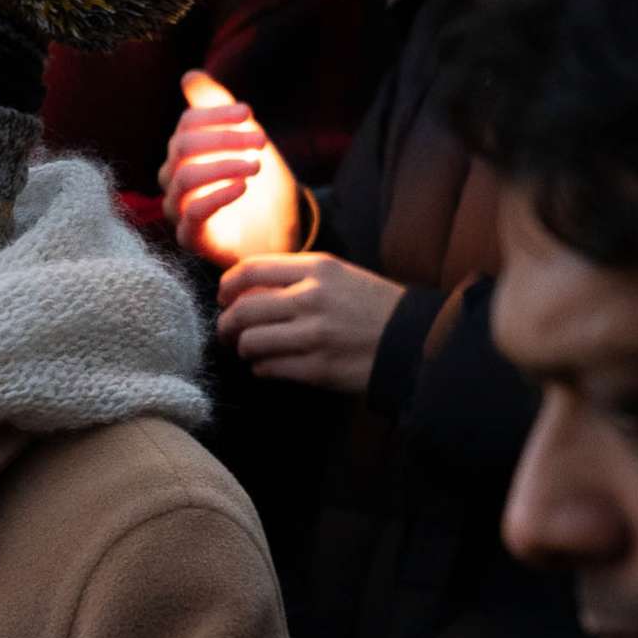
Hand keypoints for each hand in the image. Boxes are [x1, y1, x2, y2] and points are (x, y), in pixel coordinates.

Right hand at [160, 71, 302, 266]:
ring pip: (186, 179)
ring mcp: (179, 210)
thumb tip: (189, 75)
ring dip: (224, 165)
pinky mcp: (191, 238)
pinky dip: (218, 196)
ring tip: (256, 165)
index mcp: (183, 153)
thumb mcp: (244, 141)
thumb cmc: (257, 184)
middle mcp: (173, 179)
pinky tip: (243, 187)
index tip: (248, 113)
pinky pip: (194, 214)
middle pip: (182, 148)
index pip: (187, 124)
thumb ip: (216, 108)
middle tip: (261, 140)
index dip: (216, 115)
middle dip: (223, 138)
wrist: (277, 232)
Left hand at [216, 254, 406, 393]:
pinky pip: (268, 368)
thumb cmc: (372, 307)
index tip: (224, 297)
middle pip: (242, 309)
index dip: (227, 286)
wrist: (413, 340)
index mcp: (317, 269)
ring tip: (250, 349)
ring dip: (243, 348)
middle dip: (226, 324)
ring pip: (250, 342)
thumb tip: (245, 290)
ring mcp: (314, 335)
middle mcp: (312, 299)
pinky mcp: (318, 368)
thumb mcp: (338, 276)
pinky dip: (261, 368)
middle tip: (227, 331)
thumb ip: (295, 277)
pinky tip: (270, 364)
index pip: (250, 269)